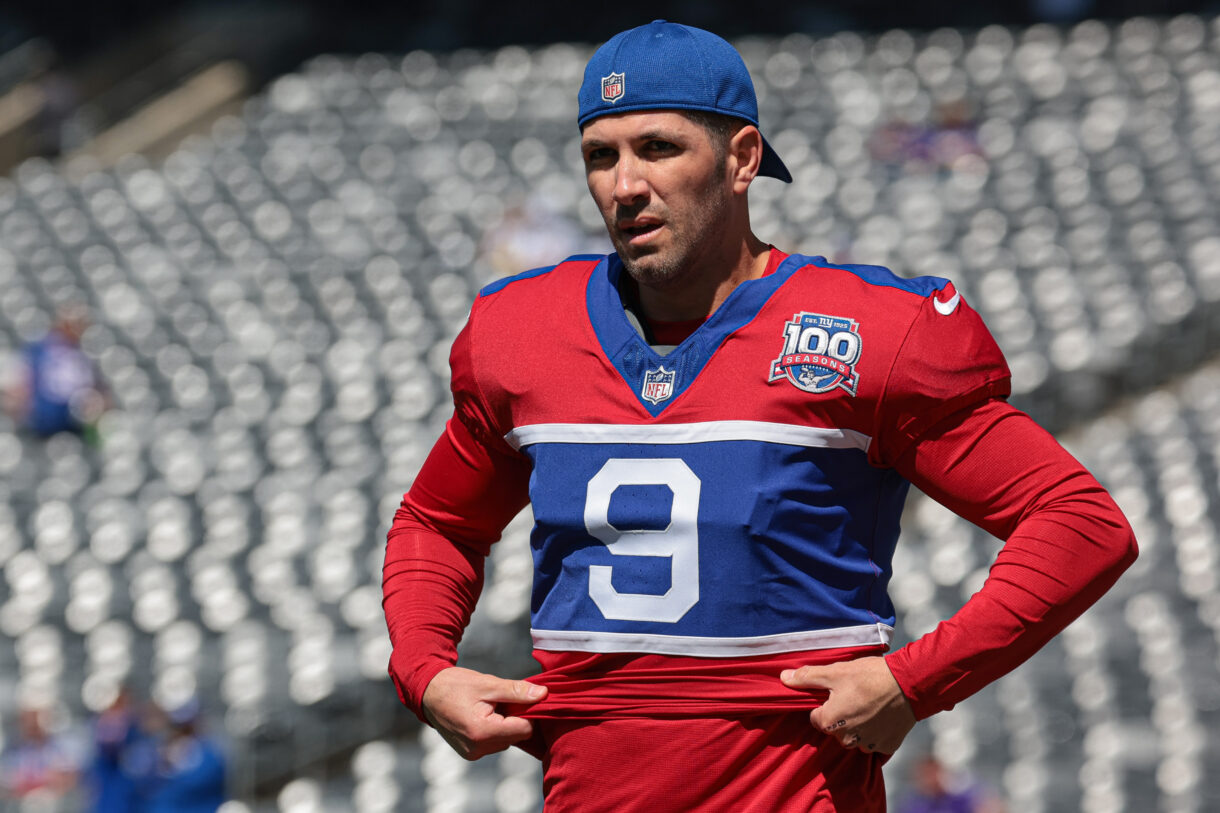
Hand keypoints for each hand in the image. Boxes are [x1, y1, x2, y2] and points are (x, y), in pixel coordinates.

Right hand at [421, 666, 547, 759]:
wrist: (428, 693)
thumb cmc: (457, 685)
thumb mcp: (489, 684)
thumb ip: (517, 691)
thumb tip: (544, 694)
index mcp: (482, 732)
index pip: (525, 730)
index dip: (527, 712)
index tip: (517, 698)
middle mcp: (477, 748)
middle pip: (516, 736)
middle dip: (514, 718)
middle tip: (498, 701)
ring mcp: (472, 753)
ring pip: (506, 740)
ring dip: (504, 725)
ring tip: (487, 708)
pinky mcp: (470, 754)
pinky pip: (494, 743)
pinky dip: (494, 731)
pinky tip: (481, 716)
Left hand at [780, 656, 915, 754]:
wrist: (909, 683)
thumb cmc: (869, 676)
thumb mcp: (835, 672)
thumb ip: (807, 677)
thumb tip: (783, 678)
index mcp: (831, 722)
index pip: (816, 718)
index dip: (824, 704)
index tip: (837, 693)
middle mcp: (847, 739)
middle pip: (835, 730)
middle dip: (841, 716)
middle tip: (855, 696)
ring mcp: (868, 745)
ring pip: (855, 738)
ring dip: (858, 726)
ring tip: (870, 704)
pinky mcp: (887, 746)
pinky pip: (875, 743)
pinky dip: (876, 732)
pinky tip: (882, 716)